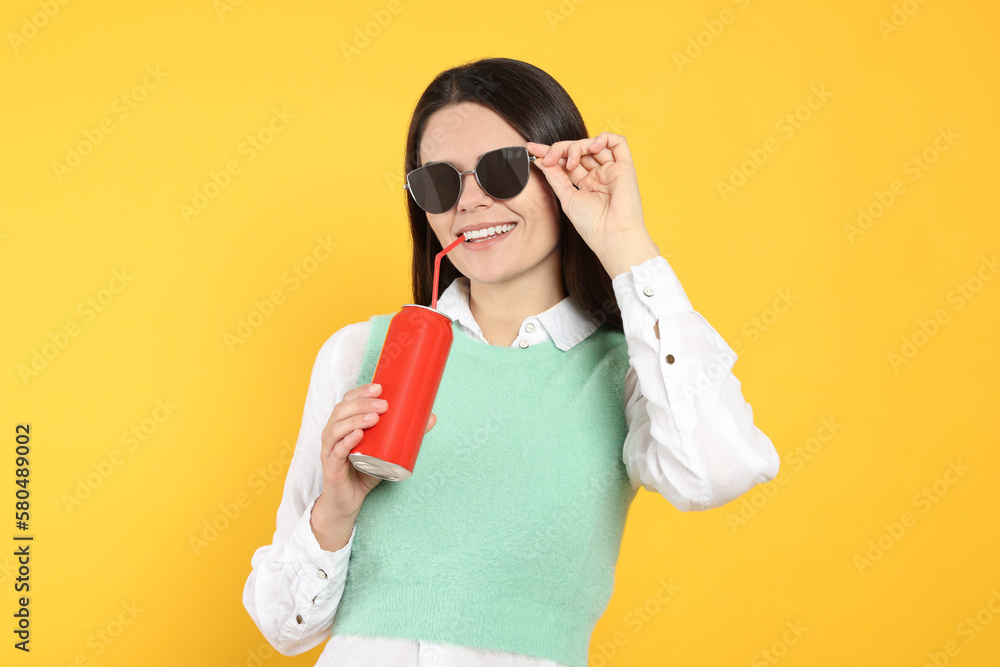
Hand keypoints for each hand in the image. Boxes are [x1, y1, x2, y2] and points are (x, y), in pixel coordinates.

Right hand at [313, 383, 436, 522]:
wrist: (349, 501)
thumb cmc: (365, 471)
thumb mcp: (386, 450)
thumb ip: (405, 434)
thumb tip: (432, 417)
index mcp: (343, 423)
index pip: (348, 400)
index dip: (361, 392)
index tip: (380, 388)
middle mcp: (332, 433)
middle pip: (342, 410)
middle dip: (363, 404)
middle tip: (384, 405)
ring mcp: (329, 449)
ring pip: (337, 428)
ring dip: (355, 420)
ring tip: (375, 418)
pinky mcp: (330, 467)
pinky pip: (335, 451)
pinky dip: (346, 441)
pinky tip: (358, 435)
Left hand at [527, 132, 647, 259]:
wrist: (611, 235)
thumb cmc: (591, 224)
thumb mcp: (566, 197)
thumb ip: (555, 176)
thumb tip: (540, 159)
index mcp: (585, 184)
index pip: (566, 161)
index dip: (550, 152)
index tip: (531, 149)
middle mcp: (598, 175)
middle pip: (578, 150)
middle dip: (560, 149)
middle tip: (549, 158)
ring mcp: (611, 170)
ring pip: (594, 144)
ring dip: (577, 146)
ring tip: (571, 161)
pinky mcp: (625, 166)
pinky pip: (618, 142)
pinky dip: (603, 138)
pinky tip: (592, 147)